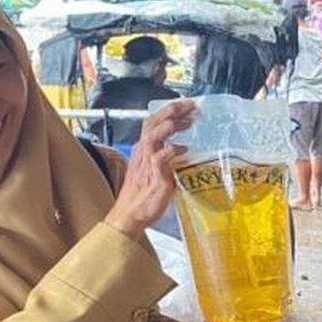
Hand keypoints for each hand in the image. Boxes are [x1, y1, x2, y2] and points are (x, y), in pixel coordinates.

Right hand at [104, 100, 195, 239]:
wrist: (130, 216)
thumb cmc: (143, 198)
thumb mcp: (157, 172)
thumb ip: (167, 160)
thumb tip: (184, 153)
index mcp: (143, 150)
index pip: (154, 122)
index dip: (170, 111)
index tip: (187, 107)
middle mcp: (143, 152)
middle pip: (153, 121)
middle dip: (173, 110)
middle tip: (191, 105)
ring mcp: (146, 163)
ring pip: (154, 133)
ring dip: (173, 124)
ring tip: (189, 120)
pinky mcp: (153, 176)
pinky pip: (160, 157)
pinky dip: (173, 149)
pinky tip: (184, 148)